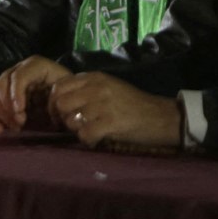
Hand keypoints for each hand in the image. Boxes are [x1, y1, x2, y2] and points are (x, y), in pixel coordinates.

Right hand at [0, 56, 72, 134]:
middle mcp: (19, 69)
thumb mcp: (68, 95)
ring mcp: (9, 81)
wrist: (70, 102)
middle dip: (7, 105)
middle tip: (19, 122)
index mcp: (36, 66)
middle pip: (2, 83)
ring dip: (0, 112)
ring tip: (15, 127)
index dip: (16, 93)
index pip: (18, 76)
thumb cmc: (71, 97)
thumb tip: (44, 108)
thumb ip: (56, 99)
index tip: (19, 111)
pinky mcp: (4, 95)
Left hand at [49, 72, 182, 147]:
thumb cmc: (133, 104)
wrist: (163, 116)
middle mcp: (96, 87)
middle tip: (73, 126)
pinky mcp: (112, 122)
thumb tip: (59, 101)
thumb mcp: (108, 88)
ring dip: (75, 130)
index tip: (60, 114)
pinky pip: (85, 134)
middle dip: (62, 118)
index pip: (58, 86)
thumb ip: (85, 90)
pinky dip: (87, 140)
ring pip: (70, 120)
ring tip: (88, 132)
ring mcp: (104, 104)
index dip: (54, 102)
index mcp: (94, 77)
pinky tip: (96, 140)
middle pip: (60, 103)